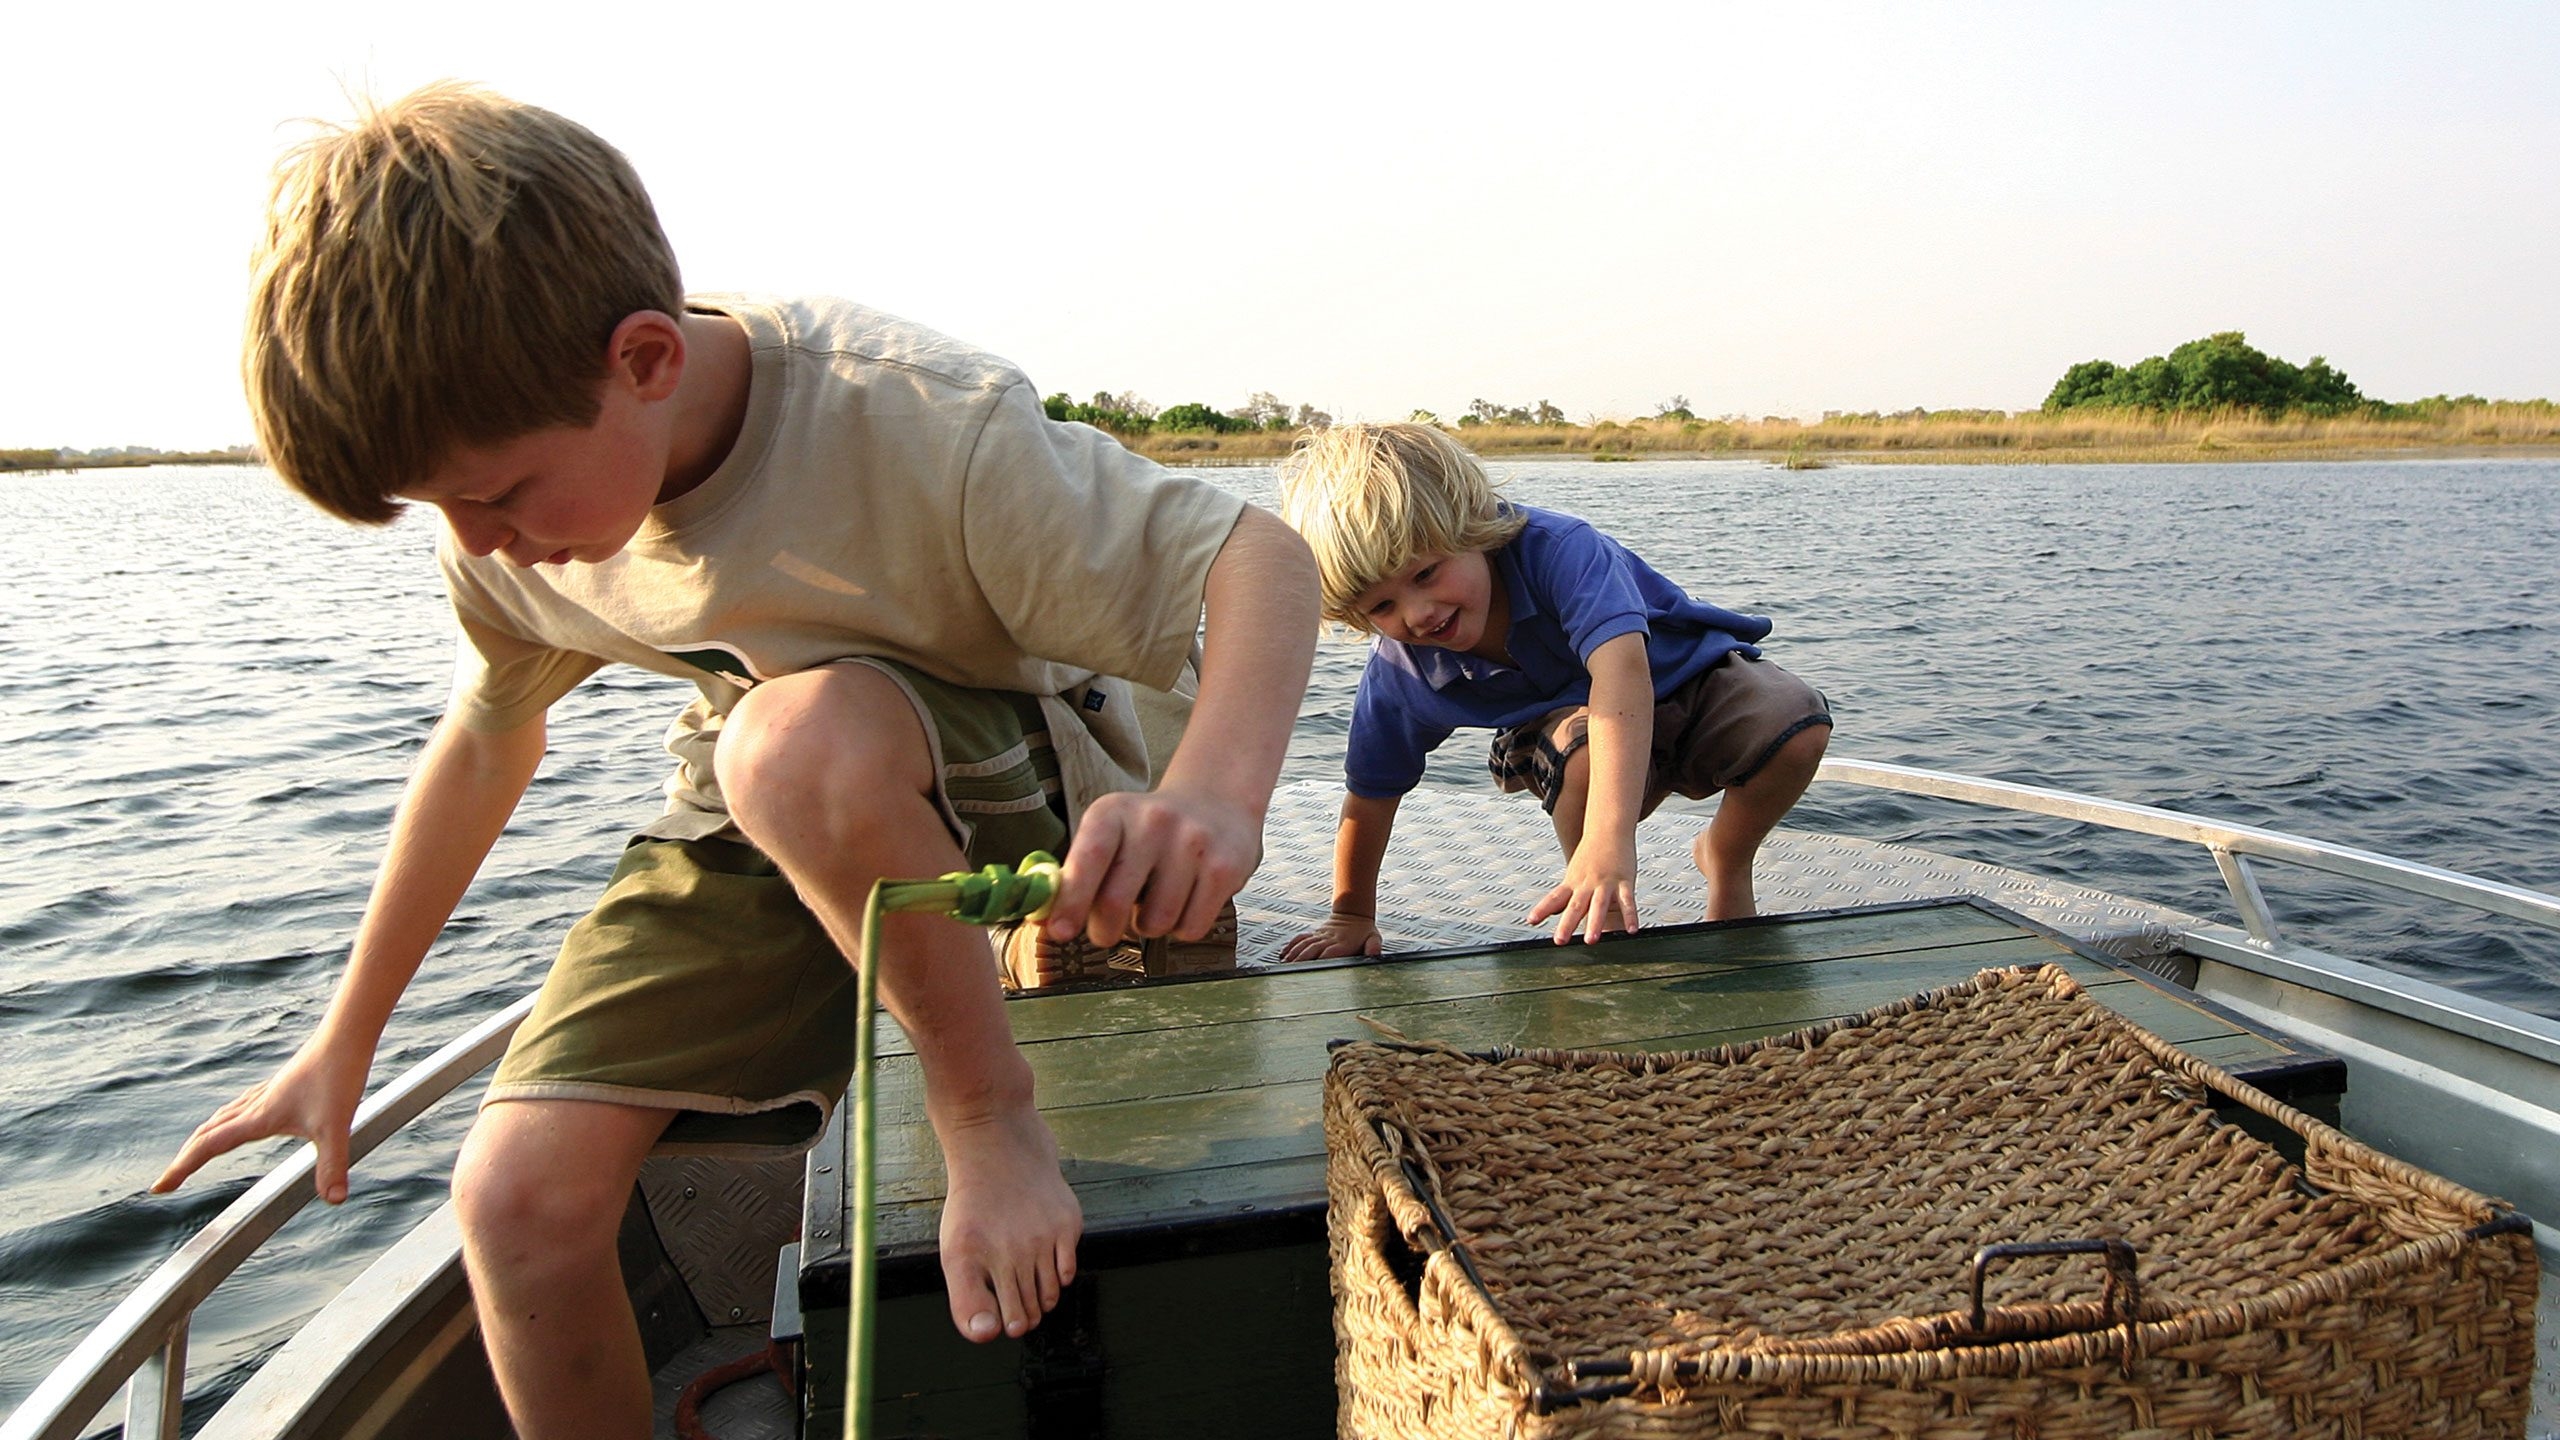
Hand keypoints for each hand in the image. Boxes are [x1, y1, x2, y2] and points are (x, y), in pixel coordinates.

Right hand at [152, 1032, 370, 1204]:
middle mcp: (256, 1105)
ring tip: (194, 1153)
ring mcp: (267, 1093)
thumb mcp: (336, 1128)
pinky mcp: (280, 1085)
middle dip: (185, 1158)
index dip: (182, 1168)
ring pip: (222, 1117)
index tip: (160, 1187)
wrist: (346, 1037)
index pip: (209, 1146)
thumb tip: (334, 1200)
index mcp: (258, 1118)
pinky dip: (227, 1119)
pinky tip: (240, 1119)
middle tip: (169, 1179)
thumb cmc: (339, 1076)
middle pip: (207, 1132)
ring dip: (203, 1137)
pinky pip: (241, 1106)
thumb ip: (333, 1166)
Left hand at [1044, 785, 1260, 947]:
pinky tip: (1184, 902)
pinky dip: (1181, 929)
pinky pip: (1190, 928)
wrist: (1216, 804)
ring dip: (1148, 927)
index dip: (1071, 899)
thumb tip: (1043, 922)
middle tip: (1105, 932)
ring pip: (1156, 922)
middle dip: (1104, 931)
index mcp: (1114, 812)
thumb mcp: (1109, 835)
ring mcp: (1194, 843)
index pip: (1089, 857)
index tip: (1059, 933)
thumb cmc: (1147, 834)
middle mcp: (1154, 821)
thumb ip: (1075, 876)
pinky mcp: (1225, 868)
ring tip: (1155, 902)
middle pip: (1116, 901)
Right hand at [1280, 912, 1381, 961]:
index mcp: (1343, 943)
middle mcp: (1329, 939)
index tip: (1312, 971)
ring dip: (1294, 954)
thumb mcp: (1374, 938)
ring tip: (1285, 965)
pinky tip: (1284, 954)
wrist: (1354, 913)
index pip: (1329, 954)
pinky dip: (1291, 946)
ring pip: (1304, 944)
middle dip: (1302, 960)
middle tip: (1291, 971)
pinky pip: (1300, 938)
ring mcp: (1320, 936)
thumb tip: (1374, 954)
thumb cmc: (1365, 931)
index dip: (1321, 961)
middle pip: (1312, 950)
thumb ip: (1374, 947)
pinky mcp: (1314, 934)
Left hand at [1526, 837, 1640, 945]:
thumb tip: (1551, 911)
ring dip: (1595, 922)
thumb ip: (1564, 895)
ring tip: (1591, 940)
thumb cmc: (1592, 853)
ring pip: (1599, 904)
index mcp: (1573, 882)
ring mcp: (1606, 882)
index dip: (1542, 909)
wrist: (1609, 829)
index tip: (1531, 921)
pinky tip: (1631, 930)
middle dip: (1567, 924)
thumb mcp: (1573, 873)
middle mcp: (1587, 883)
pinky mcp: (1624, 881)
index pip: (1554, 897)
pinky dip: (1630, 916)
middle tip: (1560, 940)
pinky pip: (1628, 901)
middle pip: (1575, 905)